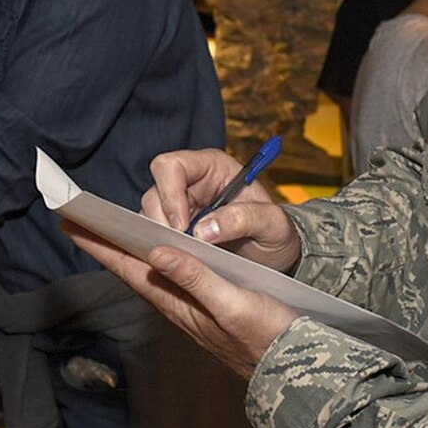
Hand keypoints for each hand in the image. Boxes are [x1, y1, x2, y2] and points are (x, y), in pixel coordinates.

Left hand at [63, 223, 297, 379]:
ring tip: (107, 227)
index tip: (72, 223)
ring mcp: (187, 307)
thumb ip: (195, 278)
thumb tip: (156, 251)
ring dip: (126, 249)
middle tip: (80, 218)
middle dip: (105, 243)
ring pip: (147, 272)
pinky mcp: (202, 306)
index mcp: (176, 302)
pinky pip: (168, 277)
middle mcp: (175, 304)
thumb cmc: (265, 335)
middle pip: (131, 268)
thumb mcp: (232, 303)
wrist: (291, 368)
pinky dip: (154, 257)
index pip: (128, 268)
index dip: (100, 245)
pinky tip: (155, 249)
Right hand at [141, 149, 302, 269]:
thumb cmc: (276, 231)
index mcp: (213, 167)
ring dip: (161, 237)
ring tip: (184, 256)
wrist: (277, 255)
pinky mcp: (175, 230)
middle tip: (180, 247)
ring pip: (149, 215)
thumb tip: (203, 230)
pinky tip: (179, 261)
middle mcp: (191, 183)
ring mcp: (180, 207)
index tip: (181, 225)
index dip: (170, 193)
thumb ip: (242, 219)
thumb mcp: (272, 224)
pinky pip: (155, 236)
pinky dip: (162, 249)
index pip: (173, 166)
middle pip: (154, 191)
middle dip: (162, 221)